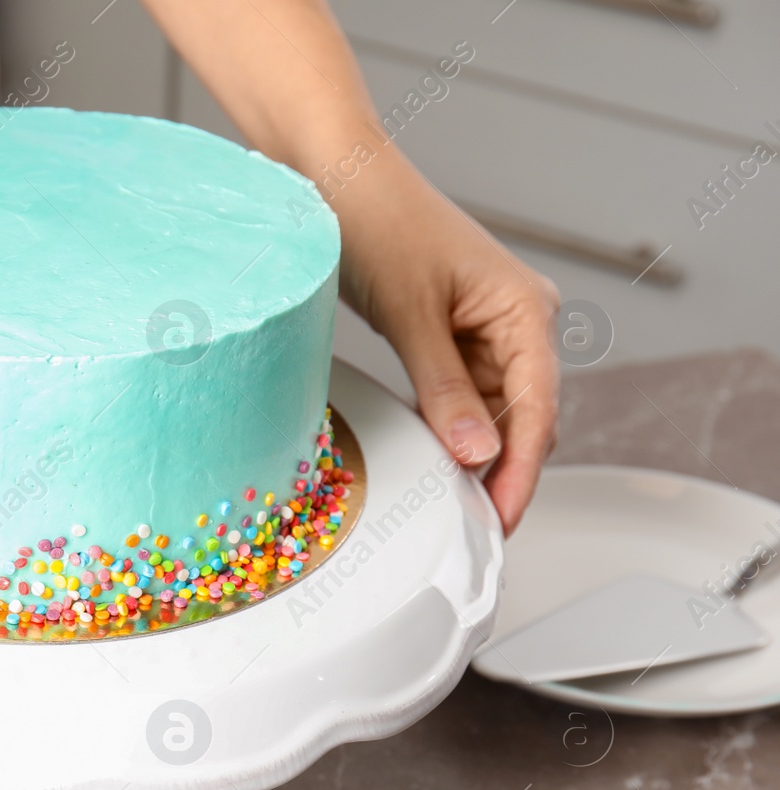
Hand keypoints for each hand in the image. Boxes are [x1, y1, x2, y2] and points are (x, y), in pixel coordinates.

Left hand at [335, 161, 559, 532]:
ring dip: (474, 453)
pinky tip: (433, 458)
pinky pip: (461, 393)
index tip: (499, 521)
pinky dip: (449, 426)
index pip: (538, 411)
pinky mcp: (452, 331)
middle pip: (524, 417)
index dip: (520, 472)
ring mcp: (486, 327)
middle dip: (501, 471)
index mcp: (525, 310)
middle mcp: (518, 319)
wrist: (339, 175)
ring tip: (448, 504)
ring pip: (492, 410)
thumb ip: (444, 390)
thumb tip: (475, 456)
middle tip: (470, 527)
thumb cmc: (378, 223)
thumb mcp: (410, 316)